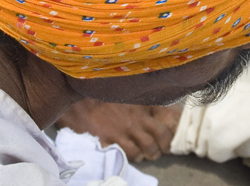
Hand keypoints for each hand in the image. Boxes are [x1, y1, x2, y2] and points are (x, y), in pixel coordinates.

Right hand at [56, 98, 182, 162]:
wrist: (81, 98)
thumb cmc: (107, 93)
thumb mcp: (131, 92)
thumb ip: (147, 100)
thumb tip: (164, 109)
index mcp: (142, 109)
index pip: (164, 129)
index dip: (168, 140)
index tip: (167, 143)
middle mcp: (134, 123)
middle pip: (153, 145)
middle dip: (156, 151)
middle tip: (155, 152)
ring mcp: (120, 134)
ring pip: (138, 154)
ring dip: (140, 155)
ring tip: (139, 153)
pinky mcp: (106, 142)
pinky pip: (121, 156)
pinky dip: (124, 157)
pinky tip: (123, 152)